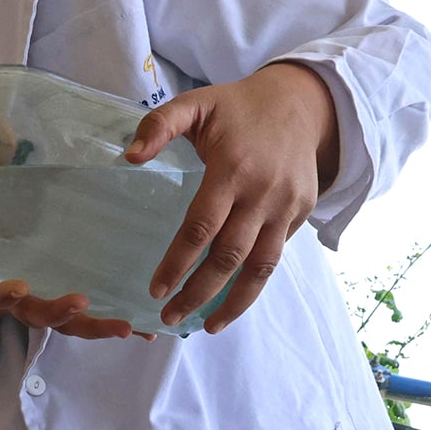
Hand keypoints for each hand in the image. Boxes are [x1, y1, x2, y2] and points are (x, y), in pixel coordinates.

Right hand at [0, 257, 146, 350]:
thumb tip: (3, 153)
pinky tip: (147, 331)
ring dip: (97, 326)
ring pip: (70, 325)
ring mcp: (49, 308)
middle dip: (60, 312)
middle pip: (39, 316)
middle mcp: (23, 302)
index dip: (5, 293)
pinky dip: (117, 326)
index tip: (18, 287)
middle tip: (80, 303)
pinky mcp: (72, 310)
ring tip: (125, 326)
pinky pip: (94, 322)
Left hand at [125, 62, 339, 332]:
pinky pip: (275, 256)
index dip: (178, 262)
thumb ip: (159, 126)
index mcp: (232, 169)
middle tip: (169, 316)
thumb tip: (128, 158)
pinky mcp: (300, 213)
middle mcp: (262, 193)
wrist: (302, 103)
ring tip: (206, 327)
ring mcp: (285, 207)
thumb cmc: (237, 107)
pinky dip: (255, 284)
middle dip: (199, 292)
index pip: (201, 227)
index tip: (156, 288)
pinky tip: (232, 302)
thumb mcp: (195, 103)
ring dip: (234, 303)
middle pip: (229, 256)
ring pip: (261, 266)